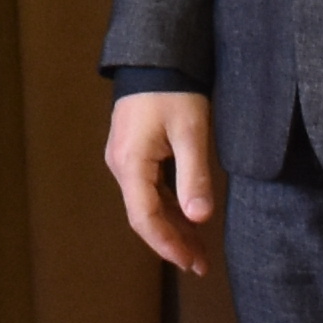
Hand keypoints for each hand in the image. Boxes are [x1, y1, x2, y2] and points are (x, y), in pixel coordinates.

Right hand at [104, 89, 220, 280]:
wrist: (155, 56)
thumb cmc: (173, 91)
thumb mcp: (191, 131)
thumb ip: (194, 175)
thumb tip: (200, 218)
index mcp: (131, 164)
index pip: (145, 218)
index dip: (167, 245)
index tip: (191, 263)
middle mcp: (121, 166)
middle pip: (145, 216)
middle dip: (173, 242)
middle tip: (200, 265)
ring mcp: (124, 159)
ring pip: (147, 204)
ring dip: (173, 227)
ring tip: (199, 250)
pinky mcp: (133, 152)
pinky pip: (149, 189)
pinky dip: (169, 207)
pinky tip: (188, 218)